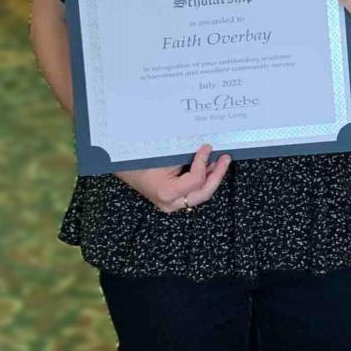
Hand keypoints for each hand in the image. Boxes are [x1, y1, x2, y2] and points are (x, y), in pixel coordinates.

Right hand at [114, 143, 230, 213]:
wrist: (124, 166)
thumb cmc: (142, 159)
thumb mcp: (166, 155)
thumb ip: (187, 154)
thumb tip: (208, 147)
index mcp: (167, 193)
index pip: (196, 180)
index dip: (204, 161)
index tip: (207, 146)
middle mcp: (171, 203)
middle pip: (203, 193)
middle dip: (217, 174)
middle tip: (226, 158)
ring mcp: (173, 203)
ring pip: (200, 194)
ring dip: (212, 176)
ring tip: (220, 160)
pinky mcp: (174, 199)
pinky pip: (194, 191)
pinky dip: (203, 179)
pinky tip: (209, 166)